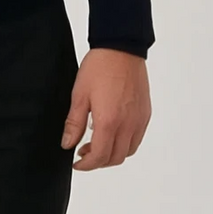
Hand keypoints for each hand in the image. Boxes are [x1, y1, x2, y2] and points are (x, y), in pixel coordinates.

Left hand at [61, 49, 150, 170]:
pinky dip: (124, 144)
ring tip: (97, 143)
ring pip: (128, 151)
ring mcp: (139, 120)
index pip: (99, 157)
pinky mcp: (145, 113)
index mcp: (109, 121)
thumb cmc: (100, 67)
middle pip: (115, 158)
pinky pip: (137, 138)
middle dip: (98, 162)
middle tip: (83, 154)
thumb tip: (67, 143)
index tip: (77, 163)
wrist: (121, 48)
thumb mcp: (79, 95)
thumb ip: (73, 124)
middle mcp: (128, 124)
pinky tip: (112, 132)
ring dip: (112, 154)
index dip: (86, 165)